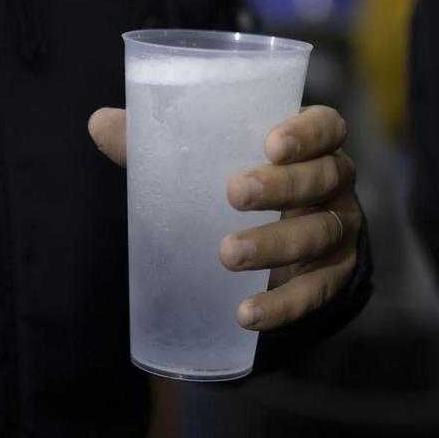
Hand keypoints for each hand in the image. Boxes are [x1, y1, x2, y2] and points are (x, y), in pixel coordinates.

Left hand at [88, 105, 361, 331]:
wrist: (280, 245)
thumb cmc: (236, 179)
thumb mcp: (204, 158)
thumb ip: (158, 140)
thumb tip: (99, 123)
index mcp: (311, 143)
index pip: (327, 126)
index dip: (307, 132)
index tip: (271, 142)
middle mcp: (335, 182)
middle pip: (324, 177)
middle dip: (281, 186)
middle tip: (233, 194)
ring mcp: (339, 230)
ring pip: (319, 234)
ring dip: (274, 245)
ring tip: (226, 254)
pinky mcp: (333, 277)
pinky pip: (315, 293)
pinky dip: (281, 306)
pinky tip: (246, 314)